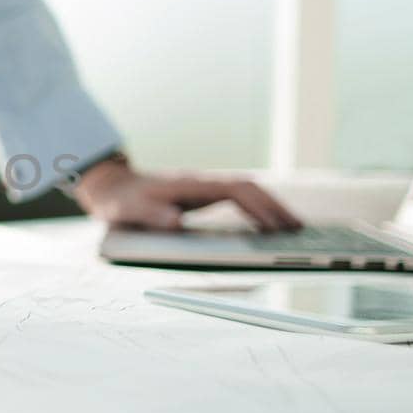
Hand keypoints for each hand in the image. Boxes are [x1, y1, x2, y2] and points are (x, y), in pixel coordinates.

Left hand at [72, 156, 301, 232]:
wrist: (112, 186)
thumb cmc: (121, 201)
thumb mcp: (128, 211)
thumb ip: (150, 216)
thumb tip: (176, 223)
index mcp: (189, 185)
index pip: (234, 191)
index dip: (257, 208)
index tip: (275, 226)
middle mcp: (202, 183)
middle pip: (249, 188)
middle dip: (275, 207)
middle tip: (300, 229)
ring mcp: (204, 189)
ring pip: (247, 192)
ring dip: (271, 207)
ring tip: (295, 229)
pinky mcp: (203, 197)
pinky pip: (238, 200)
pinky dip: (258, 210)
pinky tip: (269, 227)